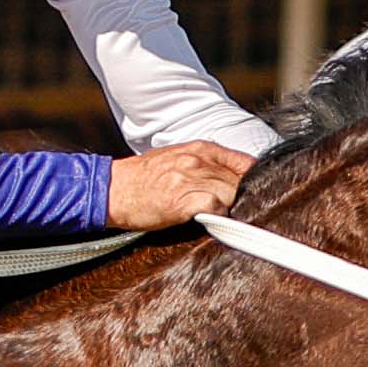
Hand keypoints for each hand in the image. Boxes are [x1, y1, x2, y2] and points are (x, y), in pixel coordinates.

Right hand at [106, 140, 252, 229]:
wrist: (110, 188)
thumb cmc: (144, 176)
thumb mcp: (178, 157)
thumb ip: (208, 163)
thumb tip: (238, 175)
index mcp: (201, 148)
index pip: (246, 162)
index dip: (255, 179)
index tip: (257, 192)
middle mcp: (198, 161)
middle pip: (242, 181)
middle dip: (242, 196)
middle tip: (234, 207)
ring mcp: (191, 180)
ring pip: (232, 195)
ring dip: (228, 207)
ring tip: (214, 212)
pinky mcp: (184, 201)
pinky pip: (216, 209)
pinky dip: (217, 216)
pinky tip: (204, 217)